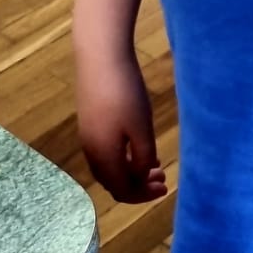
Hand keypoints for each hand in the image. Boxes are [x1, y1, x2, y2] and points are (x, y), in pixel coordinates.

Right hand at [75, 46, 167, 202]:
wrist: (100, 58)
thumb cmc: (125, 93)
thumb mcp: (141, 127)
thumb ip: (142, 156)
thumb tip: (141, 175)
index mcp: (103, 157)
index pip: (121, 190)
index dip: (143, 195)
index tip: (165, 188)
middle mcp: (91, 151)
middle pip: (113, 181)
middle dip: (138, 185)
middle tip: (163, 178)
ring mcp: (87, 136)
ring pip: (109, 166)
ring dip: (132, 171)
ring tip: (155, 165)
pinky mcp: (89, 122)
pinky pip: (106, 151)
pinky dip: (124, 157)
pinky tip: (140, 146)